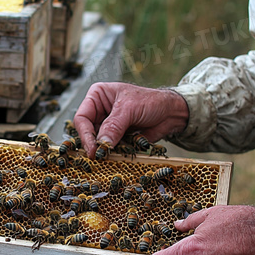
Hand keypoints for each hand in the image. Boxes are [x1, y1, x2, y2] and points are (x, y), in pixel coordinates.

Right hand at [73, 82, 188, 157]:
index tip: (92, 149)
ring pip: (98, 142)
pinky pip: (110, 148)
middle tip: (99, 157)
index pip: (82, 117)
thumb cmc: (151, 101)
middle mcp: (100, 111)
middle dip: (94, 145)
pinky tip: (120, 155)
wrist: (172, 113)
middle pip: (88, 132)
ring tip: (110, 157)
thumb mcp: (130, 109)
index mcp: (97, 96)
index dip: (85, 134)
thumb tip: (102, 144)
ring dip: (105, 150)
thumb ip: (114, 126)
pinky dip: (114, 154)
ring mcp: (108, 126)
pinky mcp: (117, 138)